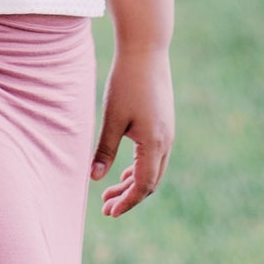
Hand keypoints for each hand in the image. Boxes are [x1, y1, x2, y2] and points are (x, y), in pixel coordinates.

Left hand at [89, 47, 173, 216]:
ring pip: (153, 170)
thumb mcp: (112, 118)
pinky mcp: (164, 123)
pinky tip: (124, 170)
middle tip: (105, 208)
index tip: (109, 213)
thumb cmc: (126, 82)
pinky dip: (140, 168)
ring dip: (132, 183)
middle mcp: (166, 141)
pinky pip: (155, 156)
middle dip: (128, 197)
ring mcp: (168, 132)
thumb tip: (96, 179)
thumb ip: (104, 150)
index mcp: (154, 144)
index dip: (126, 202)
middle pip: (150, 182)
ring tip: (109, 193)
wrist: (146, 50)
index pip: (143, 186)